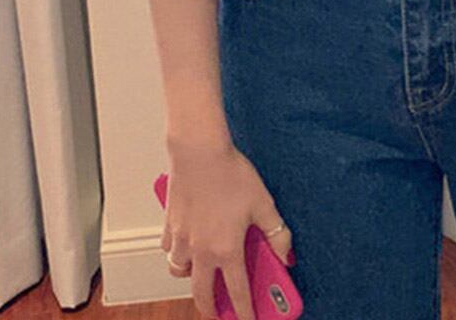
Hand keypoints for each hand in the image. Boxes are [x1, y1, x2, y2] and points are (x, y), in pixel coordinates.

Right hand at [160, 139, 293, 319]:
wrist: (200, 152)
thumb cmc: (232, 175)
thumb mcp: (263, 203)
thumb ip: (276, 232)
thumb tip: (286, 255)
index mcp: (227, 250)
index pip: (237, 292)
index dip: (244, 312)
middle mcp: (201, 251)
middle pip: (201, 293)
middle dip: (210, 309)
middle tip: (219, 313)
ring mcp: (181, 240)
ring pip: (180, 272)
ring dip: (191, 277)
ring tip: (203, 274)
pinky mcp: (169, 225)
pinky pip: (169, 249)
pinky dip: (177, 252)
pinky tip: (187, 243)